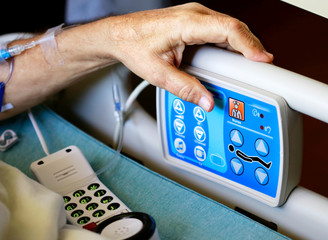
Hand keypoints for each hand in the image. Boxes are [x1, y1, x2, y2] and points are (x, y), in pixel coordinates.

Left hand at [105, 3, 272, 111]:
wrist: (120, 35)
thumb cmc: (134, 45)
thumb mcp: (158, 73)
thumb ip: (185, 88)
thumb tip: (206, 100)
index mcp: (187, 23)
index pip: (228, 29)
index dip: (249, 44)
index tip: (262, 59)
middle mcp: (194, 14)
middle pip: (234, 28)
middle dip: (251, 47)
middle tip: (262, 69)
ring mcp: (195, 16)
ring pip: (229, 28)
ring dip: (242, 46)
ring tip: (251, 66)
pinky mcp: (194, 22)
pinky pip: (219, 31)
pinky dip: (230, 44)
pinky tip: (233, 58)